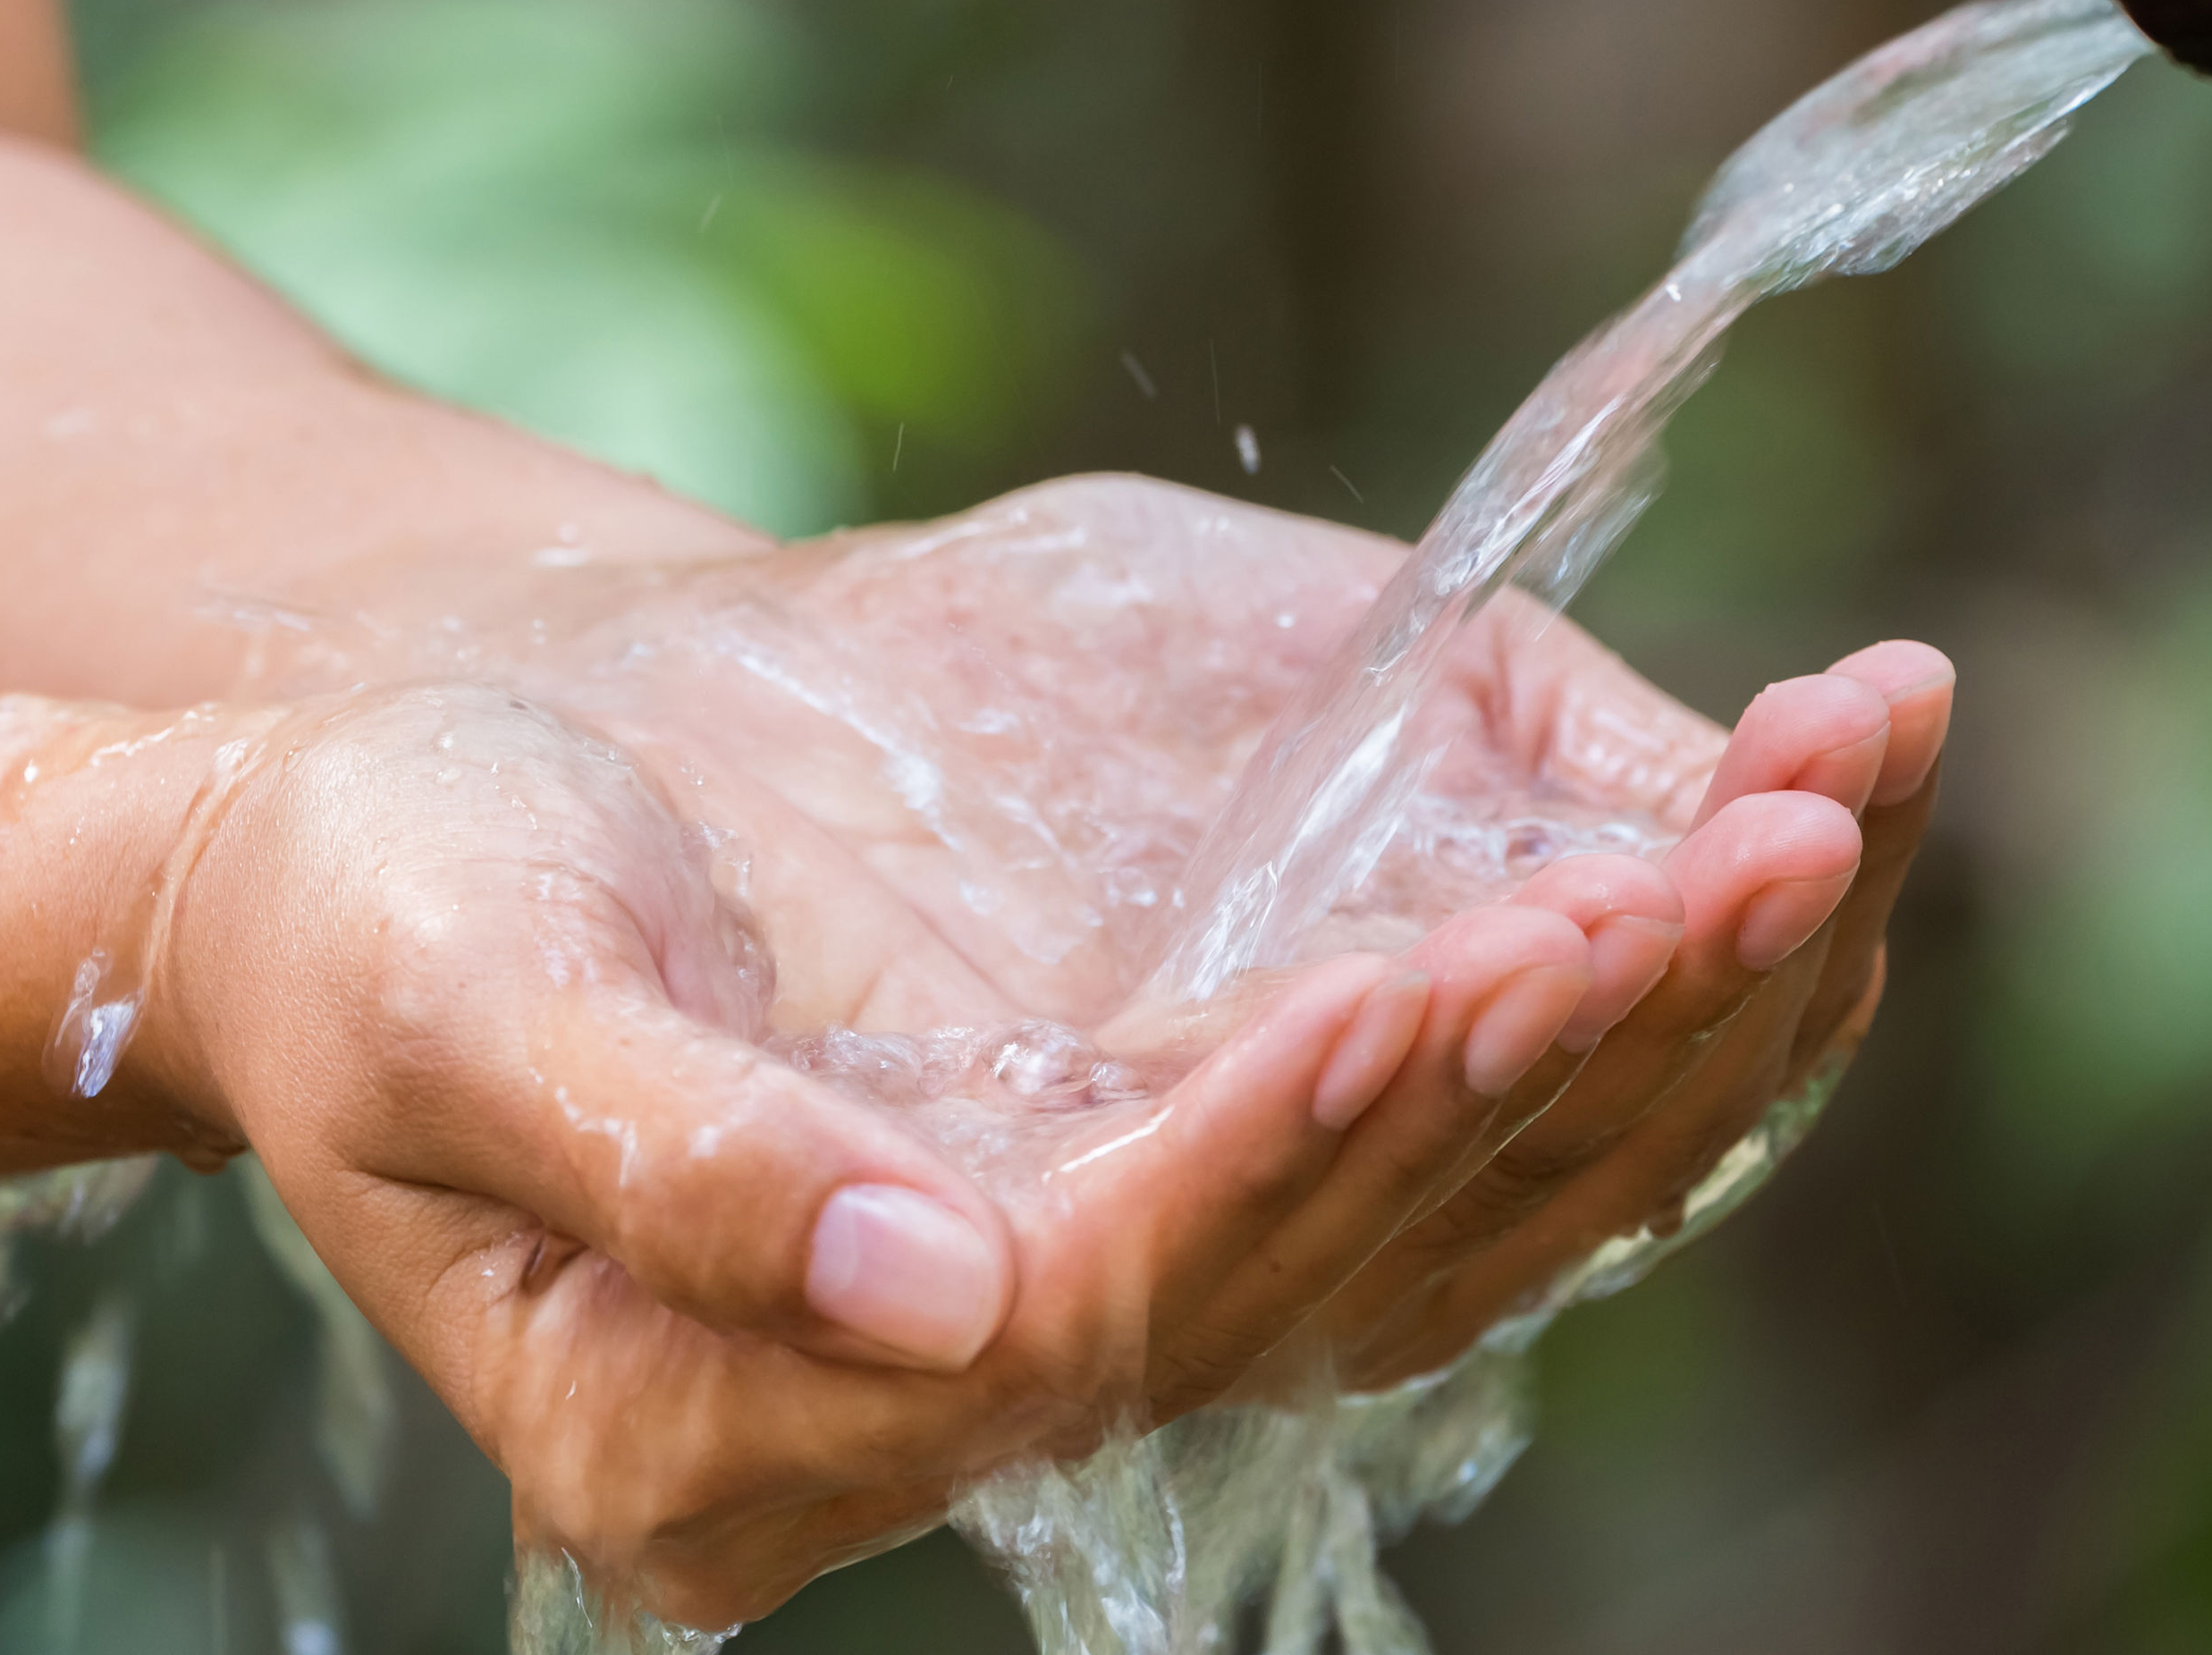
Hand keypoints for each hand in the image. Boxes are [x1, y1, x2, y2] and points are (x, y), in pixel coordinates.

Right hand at [253, 475, 1948, 1385]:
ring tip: (1831, 801)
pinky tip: (1816, 781)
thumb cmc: (380, 903)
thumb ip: (676, 1161)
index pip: (1080, 1314)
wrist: (438, 784)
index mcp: (746, 1430)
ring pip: (1469, 1194)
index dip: (1259, 1162)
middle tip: (1726, 869)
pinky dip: (1659, 939)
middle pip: (1331, 1267)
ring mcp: (1125, 1254)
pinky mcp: (1220, 1120)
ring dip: (1670, 1005)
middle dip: (1537, 1068)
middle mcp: (982, 1378)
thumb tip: (942, 1292)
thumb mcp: (458, 1005)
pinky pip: (1492, 1082)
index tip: (1405, 978)